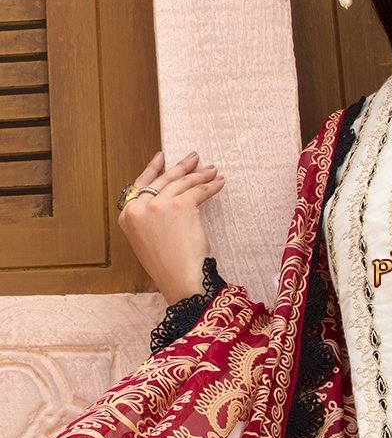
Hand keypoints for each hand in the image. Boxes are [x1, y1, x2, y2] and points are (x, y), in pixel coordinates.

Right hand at [117, 151, 224, 302]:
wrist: (181, 281)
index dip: (153, 169)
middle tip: (195, 158)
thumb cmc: (169, 266)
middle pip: (164, 180)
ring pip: (183, 182)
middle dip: (182, 167)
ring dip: (200, 175)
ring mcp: (158, 204)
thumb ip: (149, 217)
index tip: (162, 157)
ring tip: (212, 171)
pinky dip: (211, 186)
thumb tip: (168, 195)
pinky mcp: (180, 205)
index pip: (140, 185)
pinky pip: (198, 190)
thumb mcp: (147, 239)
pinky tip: (218, 184)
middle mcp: (138, 208)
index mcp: (126, 216)